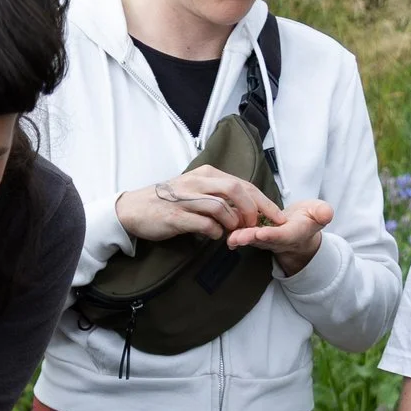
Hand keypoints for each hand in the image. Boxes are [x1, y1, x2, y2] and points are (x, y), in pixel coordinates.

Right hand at [115, 166, 277, 244]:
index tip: (277, 216)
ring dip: (233, 224)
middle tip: (254, 227)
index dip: (263, 201)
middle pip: (237, 190)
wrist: (134, 209)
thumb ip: (218, 196)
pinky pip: (205, 224)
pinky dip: (215, 232)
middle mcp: (198, 182)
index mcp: (207, 174)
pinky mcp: (177, 216)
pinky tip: (213, 236)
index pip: (243, 184)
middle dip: (252, 211)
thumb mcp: (195, 190)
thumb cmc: (168, 202)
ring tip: (232, 234)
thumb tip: (244, 209)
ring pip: (222, 207)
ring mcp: (187, 198)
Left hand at [230, 196, 333, 274]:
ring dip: (238, 237)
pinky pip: (242, 229)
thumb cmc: (309, 218)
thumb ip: (322, 213)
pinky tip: (221, 223)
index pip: (281, 235)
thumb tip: (327, 213)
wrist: (299, 227)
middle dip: (249, 239)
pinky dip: (232, 227)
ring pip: (249, 237)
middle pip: (261, 240)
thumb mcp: (319, 214)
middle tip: (237, 238)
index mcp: (291, 233)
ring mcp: (262, 237)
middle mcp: (275, 238)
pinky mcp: (253, 231)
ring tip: (228, 236)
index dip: (271, 235)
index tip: (262, 233)